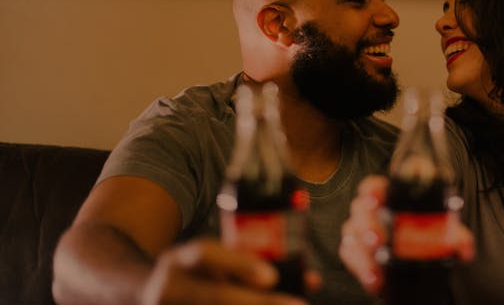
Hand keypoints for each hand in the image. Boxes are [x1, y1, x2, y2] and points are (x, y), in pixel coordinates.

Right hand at [141, 238, 319, 304]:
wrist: (143, 296)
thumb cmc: (194, 276)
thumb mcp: (209, 261)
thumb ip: (248, 263)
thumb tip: (311, 280)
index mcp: (179, 260)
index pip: (205, 254)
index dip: (238, 264)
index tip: (271, 276)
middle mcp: (169, 287)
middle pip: (214, 296)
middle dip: (257, 303)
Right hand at [339, 175, 474, 293]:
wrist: (416, 260)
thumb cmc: (425, 235)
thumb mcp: (442, 233)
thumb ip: (455, 236)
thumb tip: (462, 247)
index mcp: (390, 197)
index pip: (375, 187)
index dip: (372, 190)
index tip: (375, 199)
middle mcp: (371, 211)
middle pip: (360, 210)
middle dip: (367, 225)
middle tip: (378, 240)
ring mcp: (360, 230)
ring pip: (351, 234)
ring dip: (363, 252)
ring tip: (376, 270)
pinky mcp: (355, 251)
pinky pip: (348, 254)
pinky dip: (360, 268)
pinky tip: (374, 280)